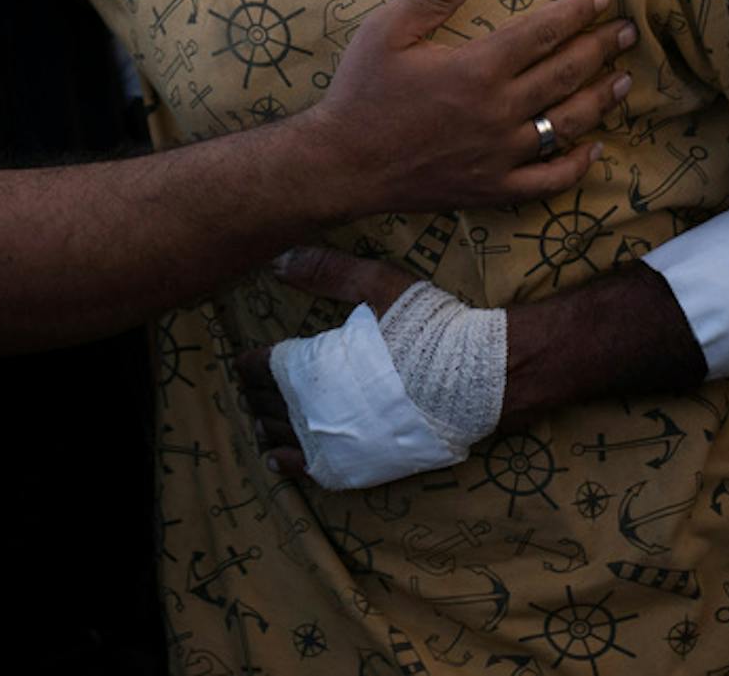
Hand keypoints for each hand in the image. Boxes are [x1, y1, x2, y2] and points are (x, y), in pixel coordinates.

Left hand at [233, 247, 418, 477]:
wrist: (486, 378)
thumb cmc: (432, 330)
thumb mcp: (379, 285)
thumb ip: (328, 271)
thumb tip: (277, 260)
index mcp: (319, 364)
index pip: (269, 367)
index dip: (252, 364)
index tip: (242, 361)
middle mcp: (322, 406)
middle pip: (273, 402)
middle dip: (258, 394)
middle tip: (248, 389)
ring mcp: (342, 439)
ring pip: (287, 437)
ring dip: (268, 427)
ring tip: (257, 423)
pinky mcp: (364, 462)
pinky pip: (314, 469)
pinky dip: (290, 465)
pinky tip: (276, 461)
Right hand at [305, 0, 633, 217]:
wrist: (341, 164)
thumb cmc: (361, 92)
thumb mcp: (386, 31)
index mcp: (476, 69)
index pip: (542, 32)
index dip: (576, 12)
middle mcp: (499, 111)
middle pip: (565, 74)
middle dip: (600, 49)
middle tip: (626, 32)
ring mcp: (501, 154)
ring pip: (567, 125)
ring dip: (600, 100)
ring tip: (624, 81)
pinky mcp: (495, 187)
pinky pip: (550, 180)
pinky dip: (578, 166)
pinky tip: (594, 149)